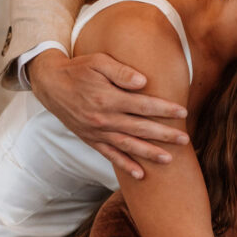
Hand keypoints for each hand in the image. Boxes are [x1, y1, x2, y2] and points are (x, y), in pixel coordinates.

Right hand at [28, 49, 188, 177]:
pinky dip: (125, 165)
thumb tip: (144, 82)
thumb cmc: (79, 69)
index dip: (164, 108)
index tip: (182, 111)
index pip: (143, 105)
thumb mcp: (99, 62)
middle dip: (164, 134)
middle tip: (185, 139)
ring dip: (149, 153)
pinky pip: (110, 155)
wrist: (51, 85)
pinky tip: (140, 174)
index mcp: (108, 98)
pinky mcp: (91, 139)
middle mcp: (103, 118)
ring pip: (128, 145)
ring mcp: (97, 131)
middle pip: (140, 128)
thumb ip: (121, 72)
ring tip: (169, 159)